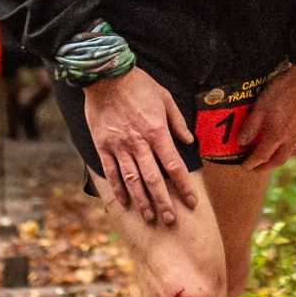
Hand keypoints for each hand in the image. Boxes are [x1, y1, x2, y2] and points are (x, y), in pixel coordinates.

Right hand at [82, 67, 198, 226]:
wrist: (105, 75)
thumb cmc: (138, 84)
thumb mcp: (165, 98)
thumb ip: (177, 122)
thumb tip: (188, 142)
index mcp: (157, 132)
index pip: (175, 166)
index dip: (184, 187)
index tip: (192, 202)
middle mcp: (139, 143)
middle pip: (154, 180)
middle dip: (164, 203)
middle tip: (170, 221)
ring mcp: (120, 146)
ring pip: (132, 180)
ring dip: (142, 201)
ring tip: (149, 217)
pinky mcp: (103, 146)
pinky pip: (112, 172)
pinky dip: (118, 188)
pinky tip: (124, 202)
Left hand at [234, 64, 295, 170]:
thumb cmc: (284, 89)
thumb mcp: (261, 105)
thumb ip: (251, 126)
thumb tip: (241, 142)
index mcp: (277, 135)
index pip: (261, 156)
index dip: (251, 163)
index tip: (245, 166)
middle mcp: (292, 139)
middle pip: (278, 161)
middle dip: (265, 167)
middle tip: (257, 168)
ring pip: (292, 154)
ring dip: (281, 159)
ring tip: (274, 157)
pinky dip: (295, 149)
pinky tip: (293, 144)